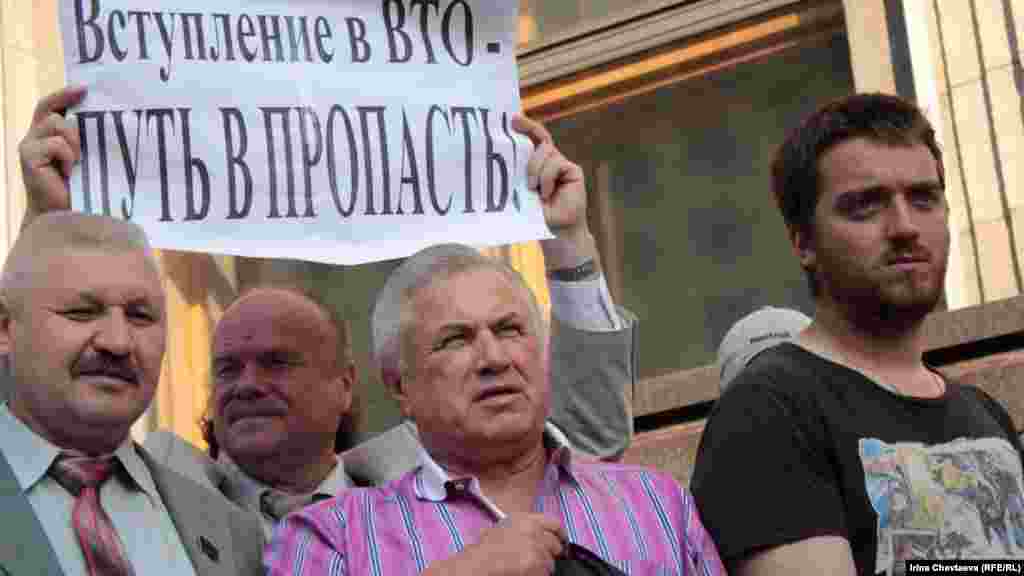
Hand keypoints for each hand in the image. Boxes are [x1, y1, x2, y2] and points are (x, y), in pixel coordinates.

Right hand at [18, 85, 83, 220]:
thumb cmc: (80, 188)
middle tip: (91, 107)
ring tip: (81, 159)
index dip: (64, 94)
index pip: (51, 105)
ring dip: (75, 139)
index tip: (85, 88)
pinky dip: (68, 155)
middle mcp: (35, 136)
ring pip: (57, 123)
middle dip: (70, 105)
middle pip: (50, 109)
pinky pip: (55, 143)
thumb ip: (87, 139)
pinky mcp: (28, 157)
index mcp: (48, 135)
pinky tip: (71, 170)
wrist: (66, 215)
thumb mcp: (87, 158)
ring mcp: (29, 145)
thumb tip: (108, 119)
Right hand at [425, 514, 564, 575]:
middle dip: (550, 556)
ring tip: (524, 570)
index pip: (554, 523)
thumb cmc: (483, 551)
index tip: (562, 543)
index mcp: (524, 518)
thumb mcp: (501, 530)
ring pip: (551, 563)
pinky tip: (524, 575)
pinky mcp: (535, 562)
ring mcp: (535, 546)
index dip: (561, 535)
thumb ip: (521, 529)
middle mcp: (533, 529)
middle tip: (538, 562)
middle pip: (556, 545)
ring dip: (541, 569)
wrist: (476, 565)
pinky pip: (545, 573)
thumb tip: (540, 537)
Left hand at [512, 115, 597, 269]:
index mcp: (537, 165)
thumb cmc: (536, 216)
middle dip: (527, 129)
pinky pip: (556, 164)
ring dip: (534, 169)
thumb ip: (516, 178)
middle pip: (539, 140)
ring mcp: (563, 165)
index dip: (525, 127)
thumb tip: (497, 163)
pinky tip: (546, 193)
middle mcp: (551, 162)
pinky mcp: (573, 171)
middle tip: (513, 124)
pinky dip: (547, 178)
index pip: (532, 141)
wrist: (557, 233)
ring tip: (531, 189)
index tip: (510, 118)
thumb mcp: (521, 194)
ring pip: (546, 152)